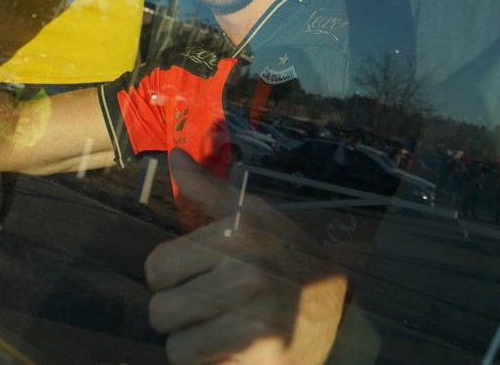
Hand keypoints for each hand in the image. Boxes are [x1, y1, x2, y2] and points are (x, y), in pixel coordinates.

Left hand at [144, 150, 346, 364]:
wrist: (344, 301)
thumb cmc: (288, 255)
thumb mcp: (255, 215)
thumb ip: (208, 189)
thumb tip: (175, 155)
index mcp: (239, 239)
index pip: (155, 269)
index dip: (171, 275)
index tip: (196, 275)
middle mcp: (245, 279)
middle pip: (160, 312)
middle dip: (180, 312)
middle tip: (212, 306)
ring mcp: (253, 325)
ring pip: (177, 348)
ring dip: (194, 343)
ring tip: (225, 328)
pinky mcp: (257, 361)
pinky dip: (212, 363)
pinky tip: (235, 349)